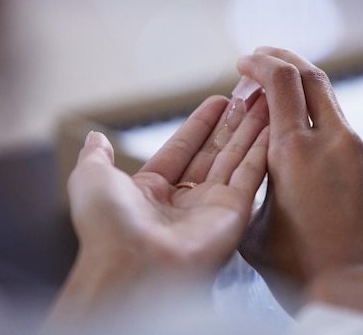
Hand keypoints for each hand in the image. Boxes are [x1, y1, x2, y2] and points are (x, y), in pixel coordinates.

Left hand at [45, 92, 268, 327]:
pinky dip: (262, 150)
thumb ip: (97, 155)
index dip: (200, 124)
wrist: (132, 266)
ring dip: (250, 131)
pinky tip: (272, 127)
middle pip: (213, 152)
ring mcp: (211, 207)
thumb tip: (96, 137)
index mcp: (151, 192)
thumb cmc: (107, 227)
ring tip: (265, 103)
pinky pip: (250, 175)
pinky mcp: (234, 214)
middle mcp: (184, 201)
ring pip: (235, 159)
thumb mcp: (91, 179)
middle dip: (231, 124)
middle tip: (249, 97)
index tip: (219, 101)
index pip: (181, 149)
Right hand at [237, 47, 362, 327]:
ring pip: (335, 118)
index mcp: (294, 150)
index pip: (279, 79)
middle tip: (267, 59)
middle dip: (286, 60)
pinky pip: (357, 155)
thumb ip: (253, 183)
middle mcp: (336, 142)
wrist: (356, 294)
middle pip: (314, 76)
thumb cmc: (297, 267)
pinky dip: (336, 158)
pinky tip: (328, 193)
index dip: (260, 62)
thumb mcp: (252, 223)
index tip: (246, 63)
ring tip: (295, 152)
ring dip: (310, 118)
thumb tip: (255, 163)